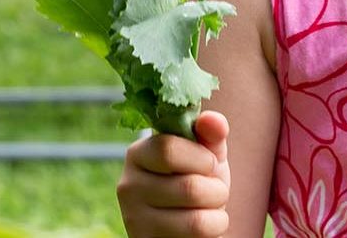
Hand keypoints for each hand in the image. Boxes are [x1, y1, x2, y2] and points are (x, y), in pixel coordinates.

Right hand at [117, 111, 231, 237]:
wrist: (187, 222)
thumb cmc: (196, 180)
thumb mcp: (205, 154)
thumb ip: (210, 133)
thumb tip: (213, 120)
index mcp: (138, 154)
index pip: (168, 150)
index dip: (201, 158)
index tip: (209, 163)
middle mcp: (128, 186)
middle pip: (189, 188)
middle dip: (217, 190)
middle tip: (214, 190)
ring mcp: (134, 219)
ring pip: (196, 220)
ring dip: (218, 214)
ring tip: (210, 209)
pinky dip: (213, 231)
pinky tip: (201, 226)